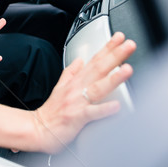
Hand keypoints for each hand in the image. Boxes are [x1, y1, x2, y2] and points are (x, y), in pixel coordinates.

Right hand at [33, 32, 135, 152]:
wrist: (38, 129)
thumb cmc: (51, 111)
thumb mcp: (59, 86)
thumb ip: (71, 72)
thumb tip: (80, 60)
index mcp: (75, 81)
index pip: (94, 60)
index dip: (107, 48)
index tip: (119, 37)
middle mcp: (77, 88)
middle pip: (98, 69)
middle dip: (115, 55)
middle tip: (129, 44)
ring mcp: (77, 102)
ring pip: (98, 88)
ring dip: (113, 78)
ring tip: (127, 69)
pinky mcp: (77, 118)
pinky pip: (92, 113)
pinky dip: (104, 109)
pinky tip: (117, 105)